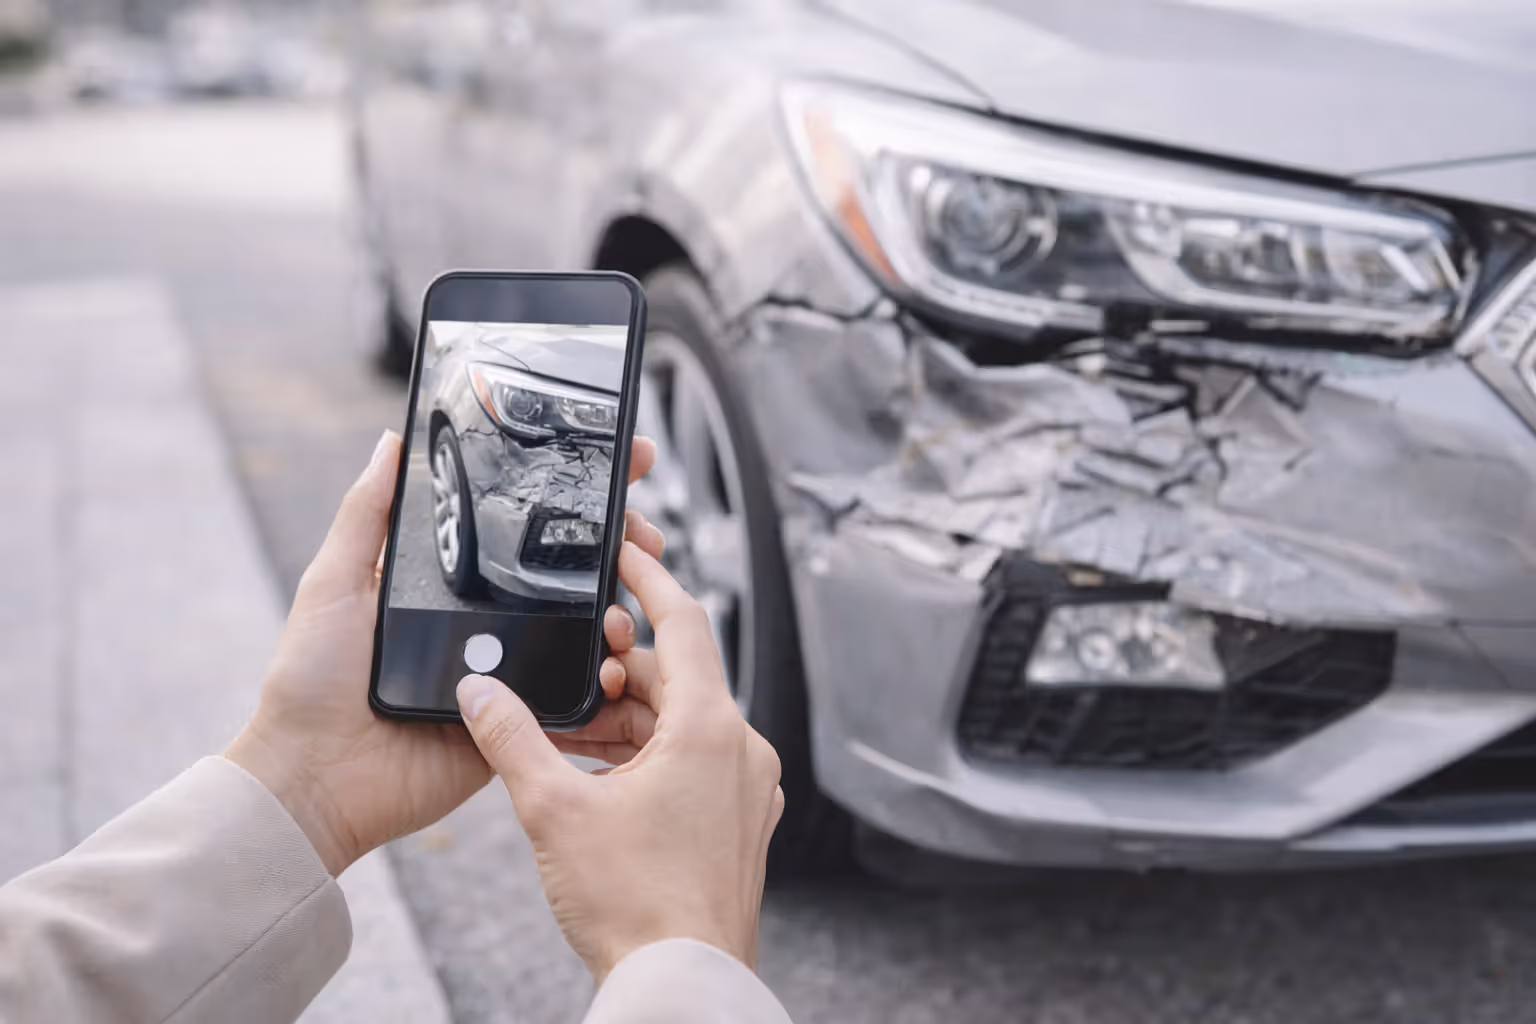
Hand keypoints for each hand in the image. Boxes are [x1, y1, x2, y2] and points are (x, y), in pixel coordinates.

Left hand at [226, 430, 663, 875]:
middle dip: (620, 549)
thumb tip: (390, 442)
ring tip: (631, 601)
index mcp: (450, 586)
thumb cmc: (311, 681)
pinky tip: (620, 660)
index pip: (521, 528)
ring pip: (583, 633)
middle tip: (646, 533)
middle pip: (569, 576)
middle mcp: (486, 623)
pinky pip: (574, 697)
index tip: (620, 460)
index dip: (572, 495)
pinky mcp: (519, 724)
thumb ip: (367, 515)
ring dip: (622, 612)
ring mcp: (508, 673)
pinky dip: (605, 680)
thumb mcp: (334, 582)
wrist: (314, 780)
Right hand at [456, 541, 784, 982]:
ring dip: (626, 720)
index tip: (625, 550)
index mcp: (712, 728)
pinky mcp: (738, 823)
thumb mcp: (555, 810)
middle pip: (676, 677)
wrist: (680, 983)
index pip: (685, 620)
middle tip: (565, 670)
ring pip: (682, 725)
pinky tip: (596, 777)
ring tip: (566, 735)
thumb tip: (479, 692)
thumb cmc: (635, 905)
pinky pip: (693, 764)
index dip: (648, 579)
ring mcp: (746, 790)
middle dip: (616, 670)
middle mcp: (742, 750)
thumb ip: (511, 738)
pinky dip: (646, 757)